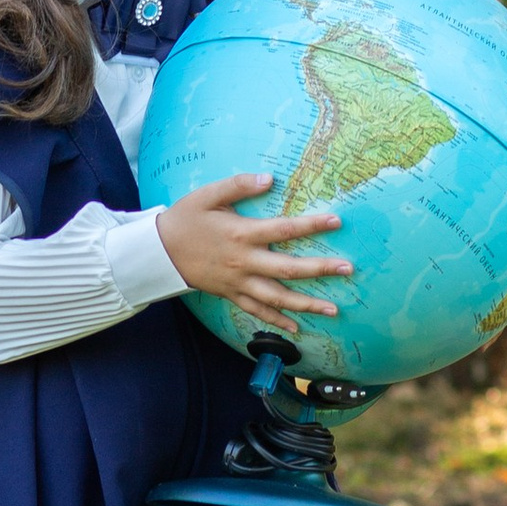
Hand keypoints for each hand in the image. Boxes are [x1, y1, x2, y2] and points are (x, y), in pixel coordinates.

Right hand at [155, 175, 351, 328]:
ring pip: (277, 298)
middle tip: (347, 270)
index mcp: (242, 234)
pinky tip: (297, 327)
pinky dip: (277, 321)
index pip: (283, 229)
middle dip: (320, 270)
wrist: (159, 252)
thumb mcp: (208, 195)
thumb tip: (269, 178)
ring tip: (333, 309)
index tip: (336, 222)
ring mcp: (239, 282)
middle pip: (288, 269)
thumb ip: (239, 185)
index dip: (310, 226)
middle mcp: (244, 262)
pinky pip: (257, 311)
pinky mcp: (231, 294)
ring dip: (306, 304)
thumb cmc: (186, 219)